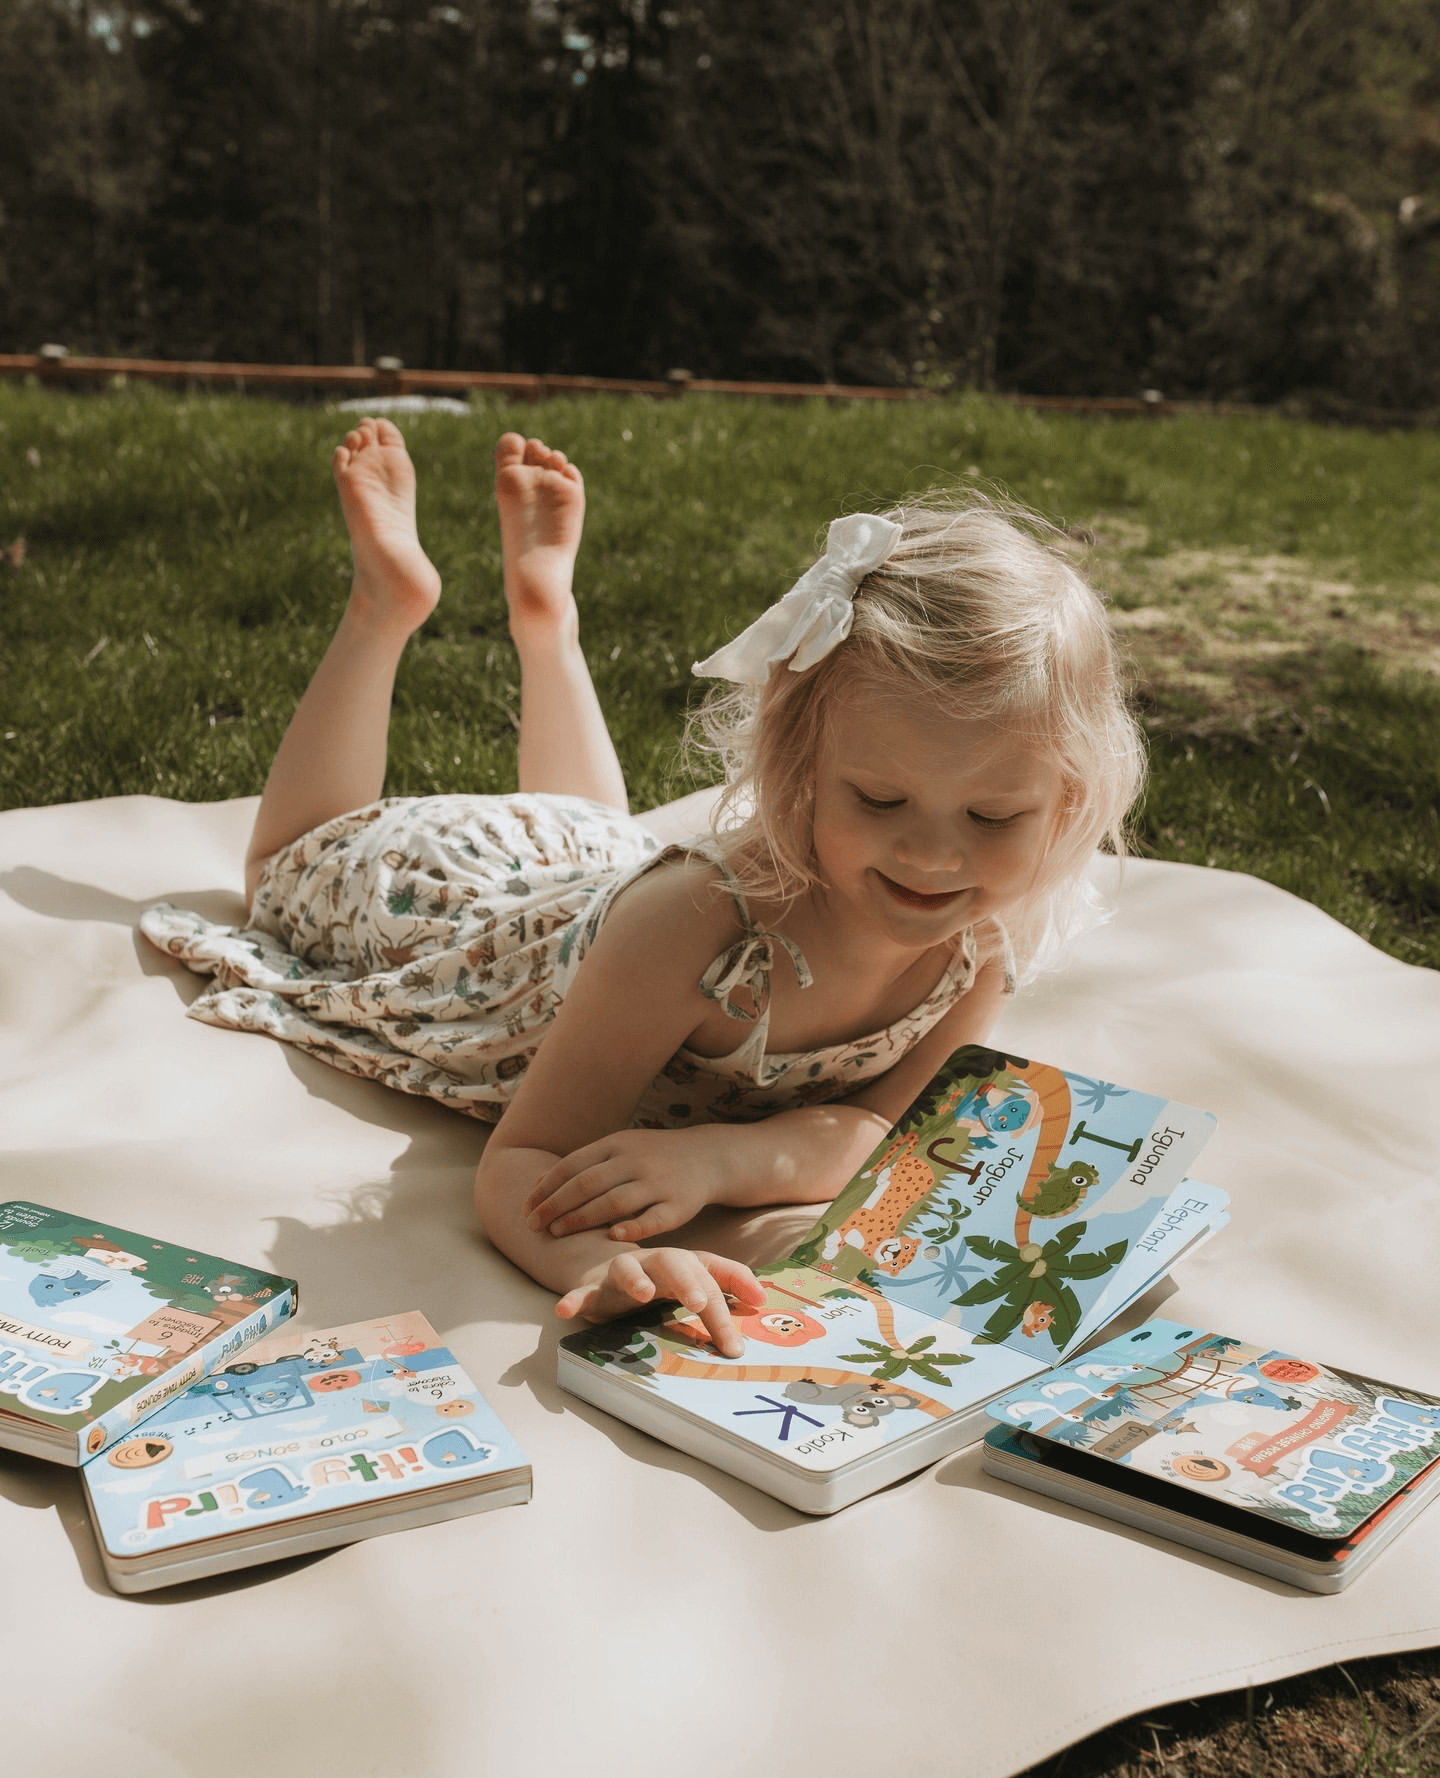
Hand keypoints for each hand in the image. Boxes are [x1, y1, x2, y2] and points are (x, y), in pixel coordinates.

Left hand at [523, 1125, 737, 1242]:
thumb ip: (584, 1165)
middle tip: (532, 1225)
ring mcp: (659, 1182)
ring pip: (615, 1201)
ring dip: (582, 1218)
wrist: (708, 1157)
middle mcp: (636, 1160)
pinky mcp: (680, 1205)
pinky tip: (611, 1237)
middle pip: (588, 1183)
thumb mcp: (620, 1148)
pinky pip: (653, 1219)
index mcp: (617, 1144)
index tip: (525, 1208)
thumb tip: (539, 1186)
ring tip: (557, 1232)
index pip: (573, 1165)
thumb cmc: (653, 1157)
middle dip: (556, 1205)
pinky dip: (632, 1228)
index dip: (546, 1188)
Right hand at [555, 1249, 765, 1358]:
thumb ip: (729, 1280)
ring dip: (637, 1279)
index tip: (737, 1340)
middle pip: (676, 1265)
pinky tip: (565, 1309)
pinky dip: (574, 1298)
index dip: (728, 1298)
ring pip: (628, 1268)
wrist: (609, 1266)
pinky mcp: (594, 1288)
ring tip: (644, 1294)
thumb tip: (762, 1299)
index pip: (711, 1275)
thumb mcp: (698, 1276)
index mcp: (684, 1261)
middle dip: (689, 1282)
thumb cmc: (663, 1276)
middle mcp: (655, 1262)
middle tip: (700, 1302)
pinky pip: (581, 1292)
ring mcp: (623, 1273)